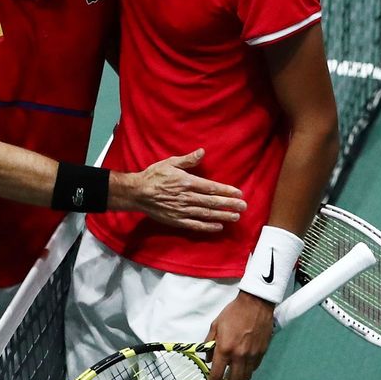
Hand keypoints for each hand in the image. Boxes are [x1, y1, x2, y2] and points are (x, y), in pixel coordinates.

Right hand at [120, 148, 246, 231]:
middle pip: (212, 202)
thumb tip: (202, 152)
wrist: (137, 192)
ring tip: (236, 216)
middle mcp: (187, 197)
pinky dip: (208, 227)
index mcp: (187, 182)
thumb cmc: (153, 175)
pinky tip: (218, 227)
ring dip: (223, 215)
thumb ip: (188, 160)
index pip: (212, 188)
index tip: (239, 193)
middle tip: (243, 206)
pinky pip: (195, 225)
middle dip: (229, 204)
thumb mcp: (170, 162)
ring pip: (207, 214)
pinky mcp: (177, 220)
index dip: (226, 190)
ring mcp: (182, 210)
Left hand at [204, 291, 274, 379]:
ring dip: (239, 379)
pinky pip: (254, 368)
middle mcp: (239, 356)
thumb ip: (210, 343)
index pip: (217, 375)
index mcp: (225, 349)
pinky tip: (244, 364)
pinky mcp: (262, 353)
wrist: (255, 304)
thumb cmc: (233, 313)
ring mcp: (252, 355)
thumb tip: (209, 358)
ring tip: (234, 375)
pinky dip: (248, 370)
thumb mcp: (215, 326)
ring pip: (246, 377)